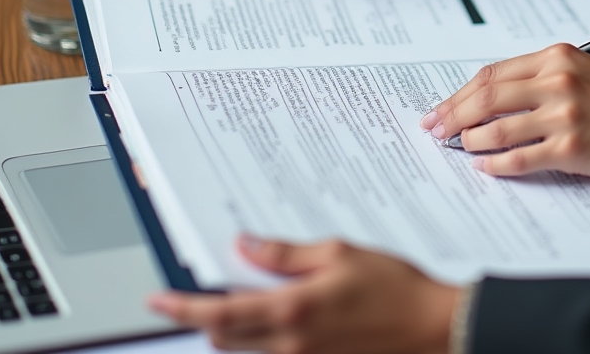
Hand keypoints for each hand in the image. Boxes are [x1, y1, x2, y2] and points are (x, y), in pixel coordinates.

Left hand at [148, 236, 459, 353]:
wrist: (430, 326)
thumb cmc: (393, 286)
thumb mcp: (339, 253)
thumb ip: (287, 254)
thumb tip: (246, 246)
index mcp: (293, 310)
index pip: (221, 313)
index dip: (184, 309)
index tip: (158, 302)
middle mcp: (290, 344)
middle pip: (224, 339)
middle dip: (205, 318)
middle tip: (199, 292)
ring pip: (245, 353)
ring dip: (231, 331)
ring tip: (240, 302)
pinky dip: (260, 343)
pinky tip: (275, 320)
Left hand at [420, 44, 589, 184]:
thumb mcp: (586, 73)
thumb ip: (543, 79)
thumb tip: (493, 100)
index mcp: (557, 57)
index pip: (493, 74)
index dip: (460, 93)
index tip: (442, 107)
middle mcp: (557, 80)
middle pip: (486, 97)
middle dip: (453, 115)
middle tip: (434, 129)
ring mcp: (564, 115)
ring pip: (496, 128)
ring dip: (470, 141)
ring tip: (459, 148)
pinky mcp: (572, 148)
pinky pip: (520, 158)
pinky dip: (496, 165)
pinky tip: (486, 168)